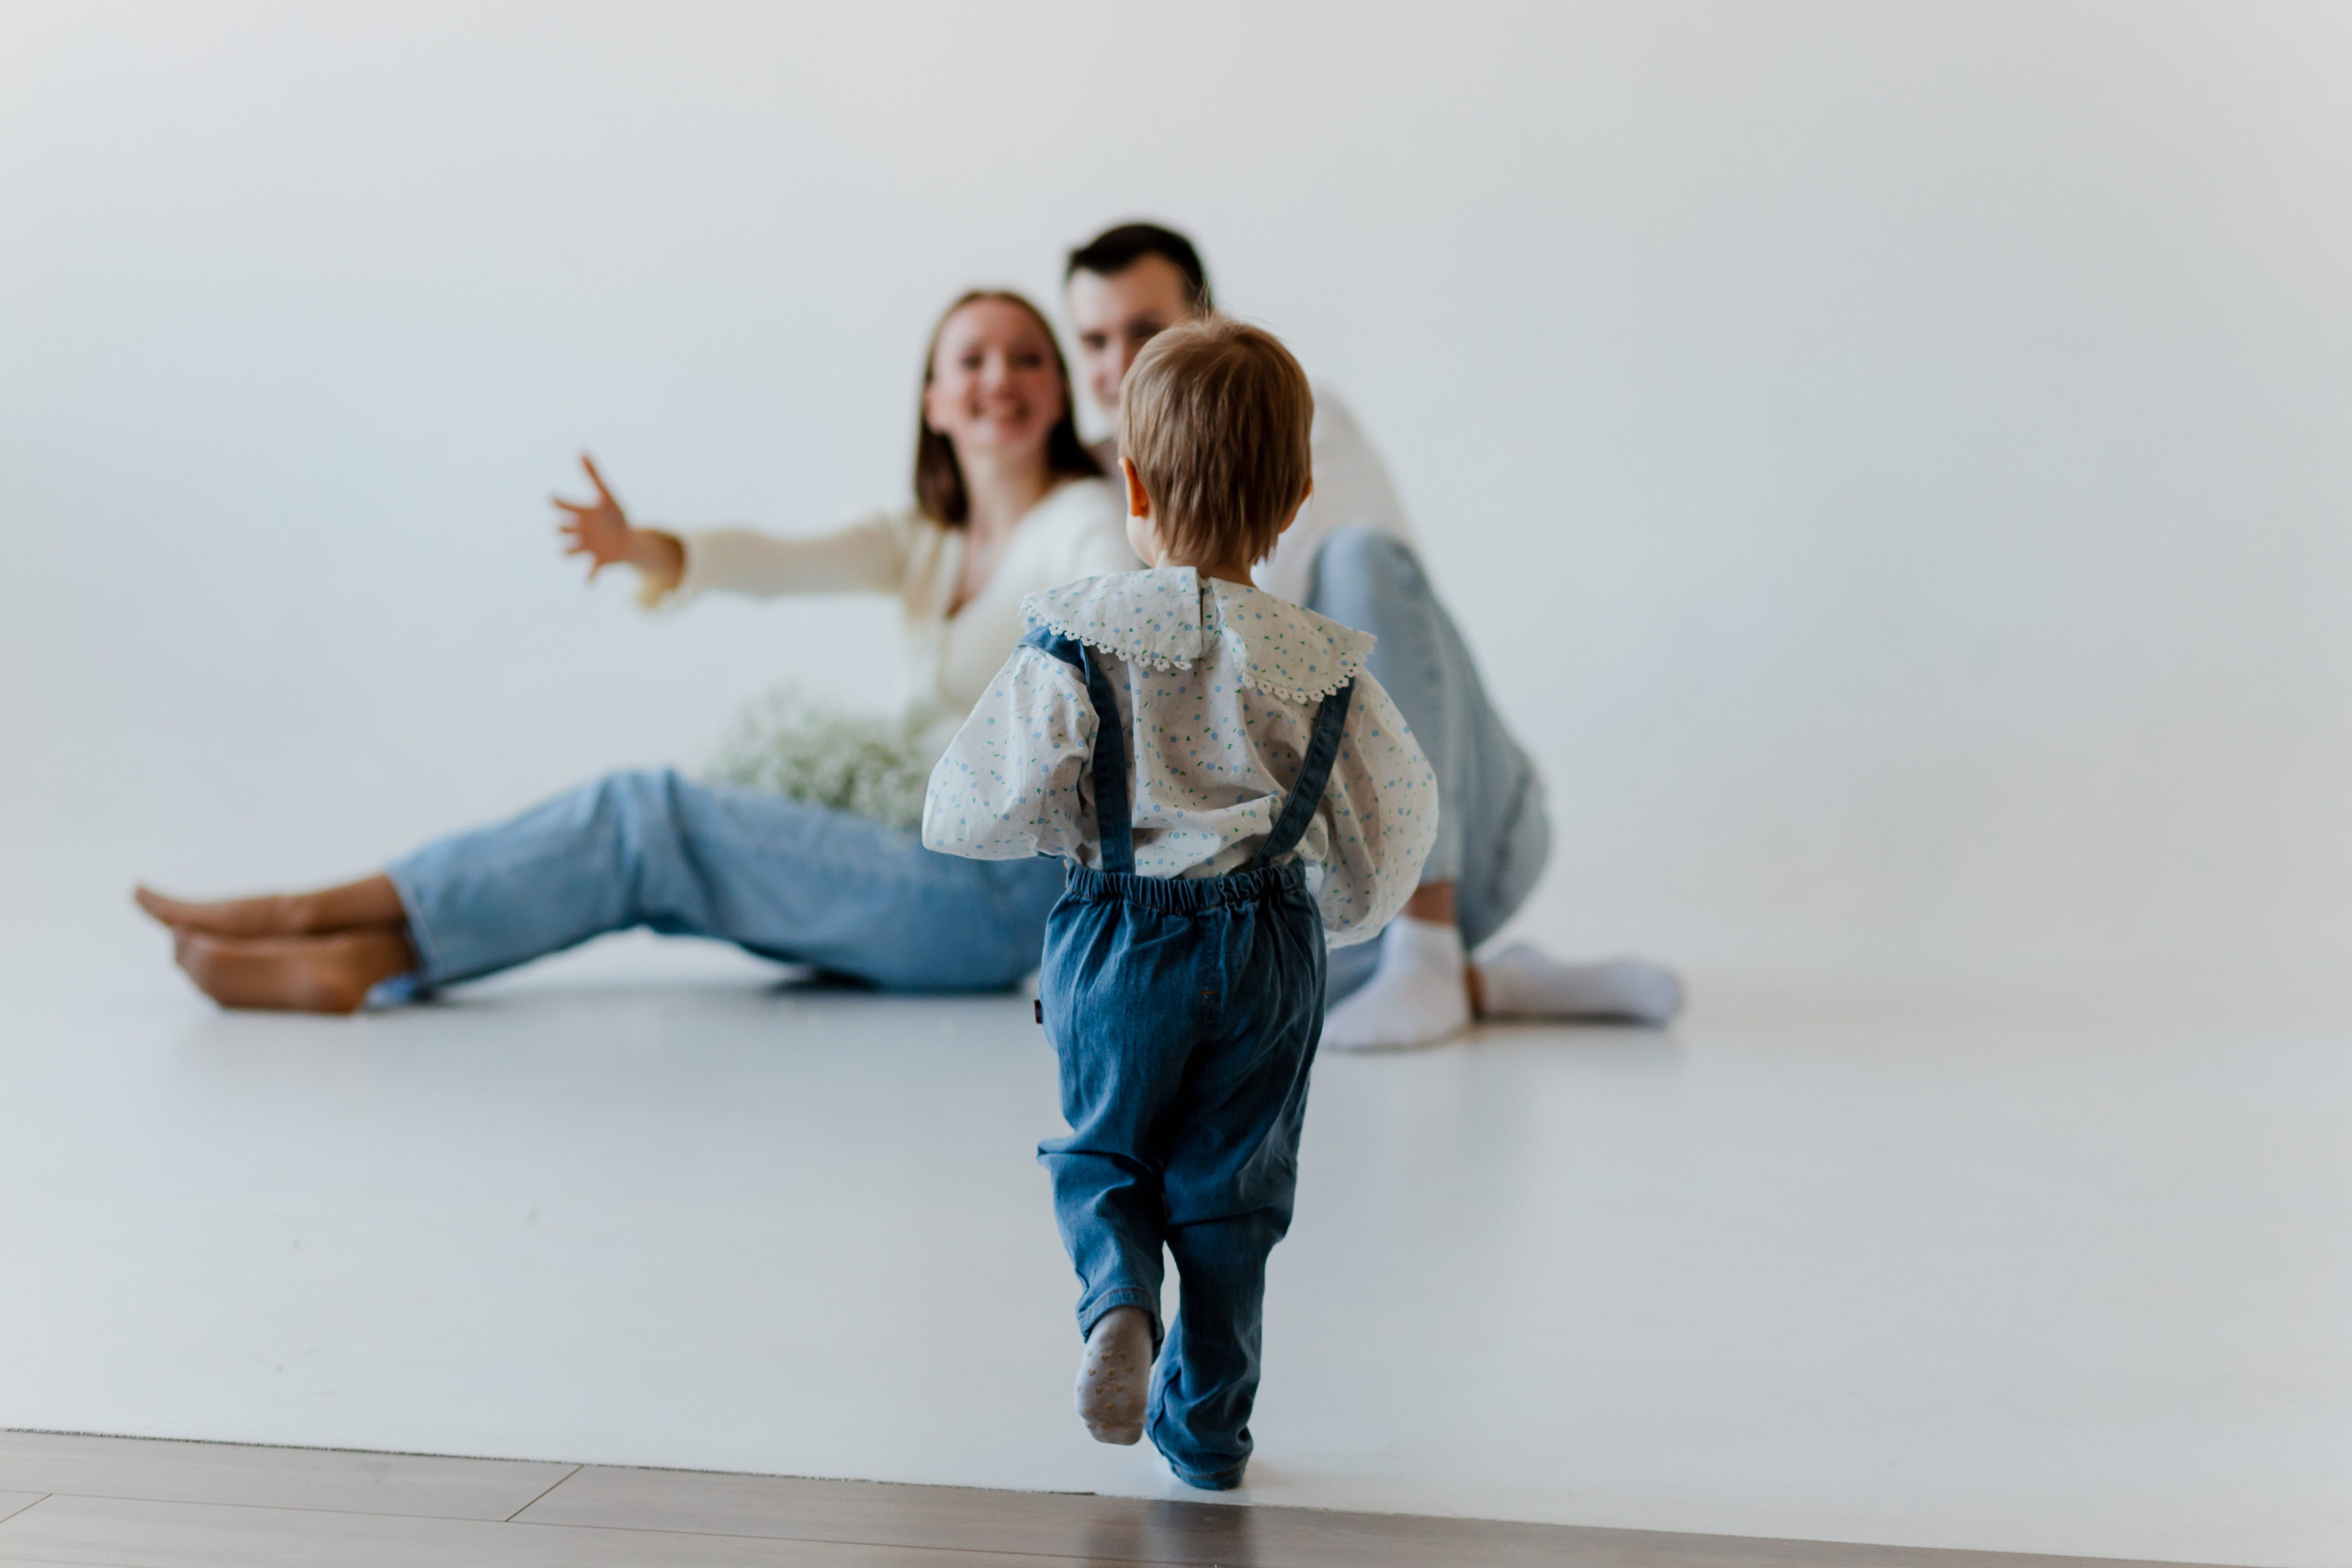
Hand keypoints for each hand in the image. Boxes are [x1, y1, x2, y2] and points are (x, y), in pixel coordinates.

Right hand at [554, 454, 636, 578]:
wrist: (627, 540)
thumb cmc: (614, 516)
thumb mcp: (607, 495)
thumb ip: (594, 475)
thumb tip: (581, 450)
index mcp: (581, 513)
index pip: (563, 506)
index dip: (557, 501)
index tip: (552, 496)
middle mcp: (579, 531)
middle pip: (561, 530)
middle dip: (562, 527)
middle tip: (566, 525)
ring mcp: (587, 548)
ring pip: (568, 552)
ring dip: (567, 551)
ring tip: (567, 551)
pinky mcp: (599, 562)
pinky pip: (590, 572)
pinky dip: (589, 578)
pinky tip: (589, 583)